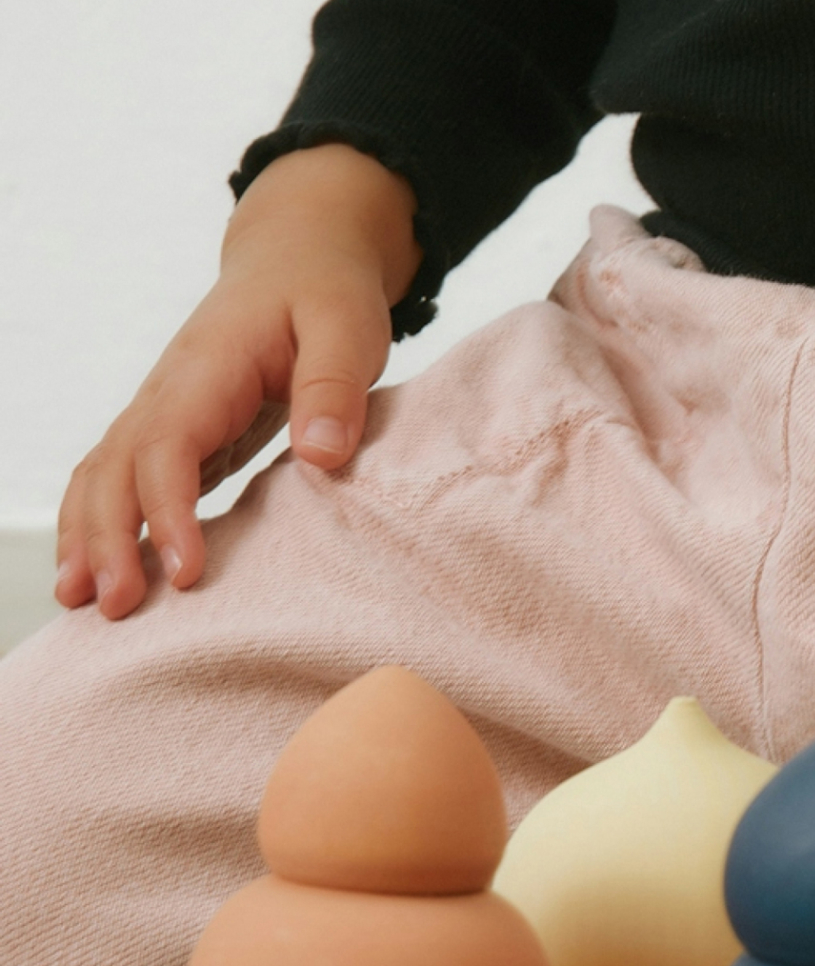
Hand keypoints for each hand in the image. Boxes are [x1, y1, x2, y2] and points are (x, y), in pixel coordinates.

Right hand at [56, 144, 419, 618]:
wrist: (299, 256)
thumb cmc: (326, 291)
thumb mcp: (348, 327)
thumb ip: (334, 387)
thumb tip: (324, 454)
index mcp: (206, 367)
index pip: (167, 446)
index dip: (168, 512)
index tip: (187, 572)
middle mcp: (168, 391)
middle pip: (115, 469)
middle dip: (108, 539)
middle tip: (117, 608)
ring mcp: (165, 411)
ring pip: (104, 476)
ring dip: (89, 537)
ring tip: (82, 605)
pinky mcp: (178, 432)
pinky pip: (125, 481)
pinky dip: (107, 525)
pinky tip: (106, 573)